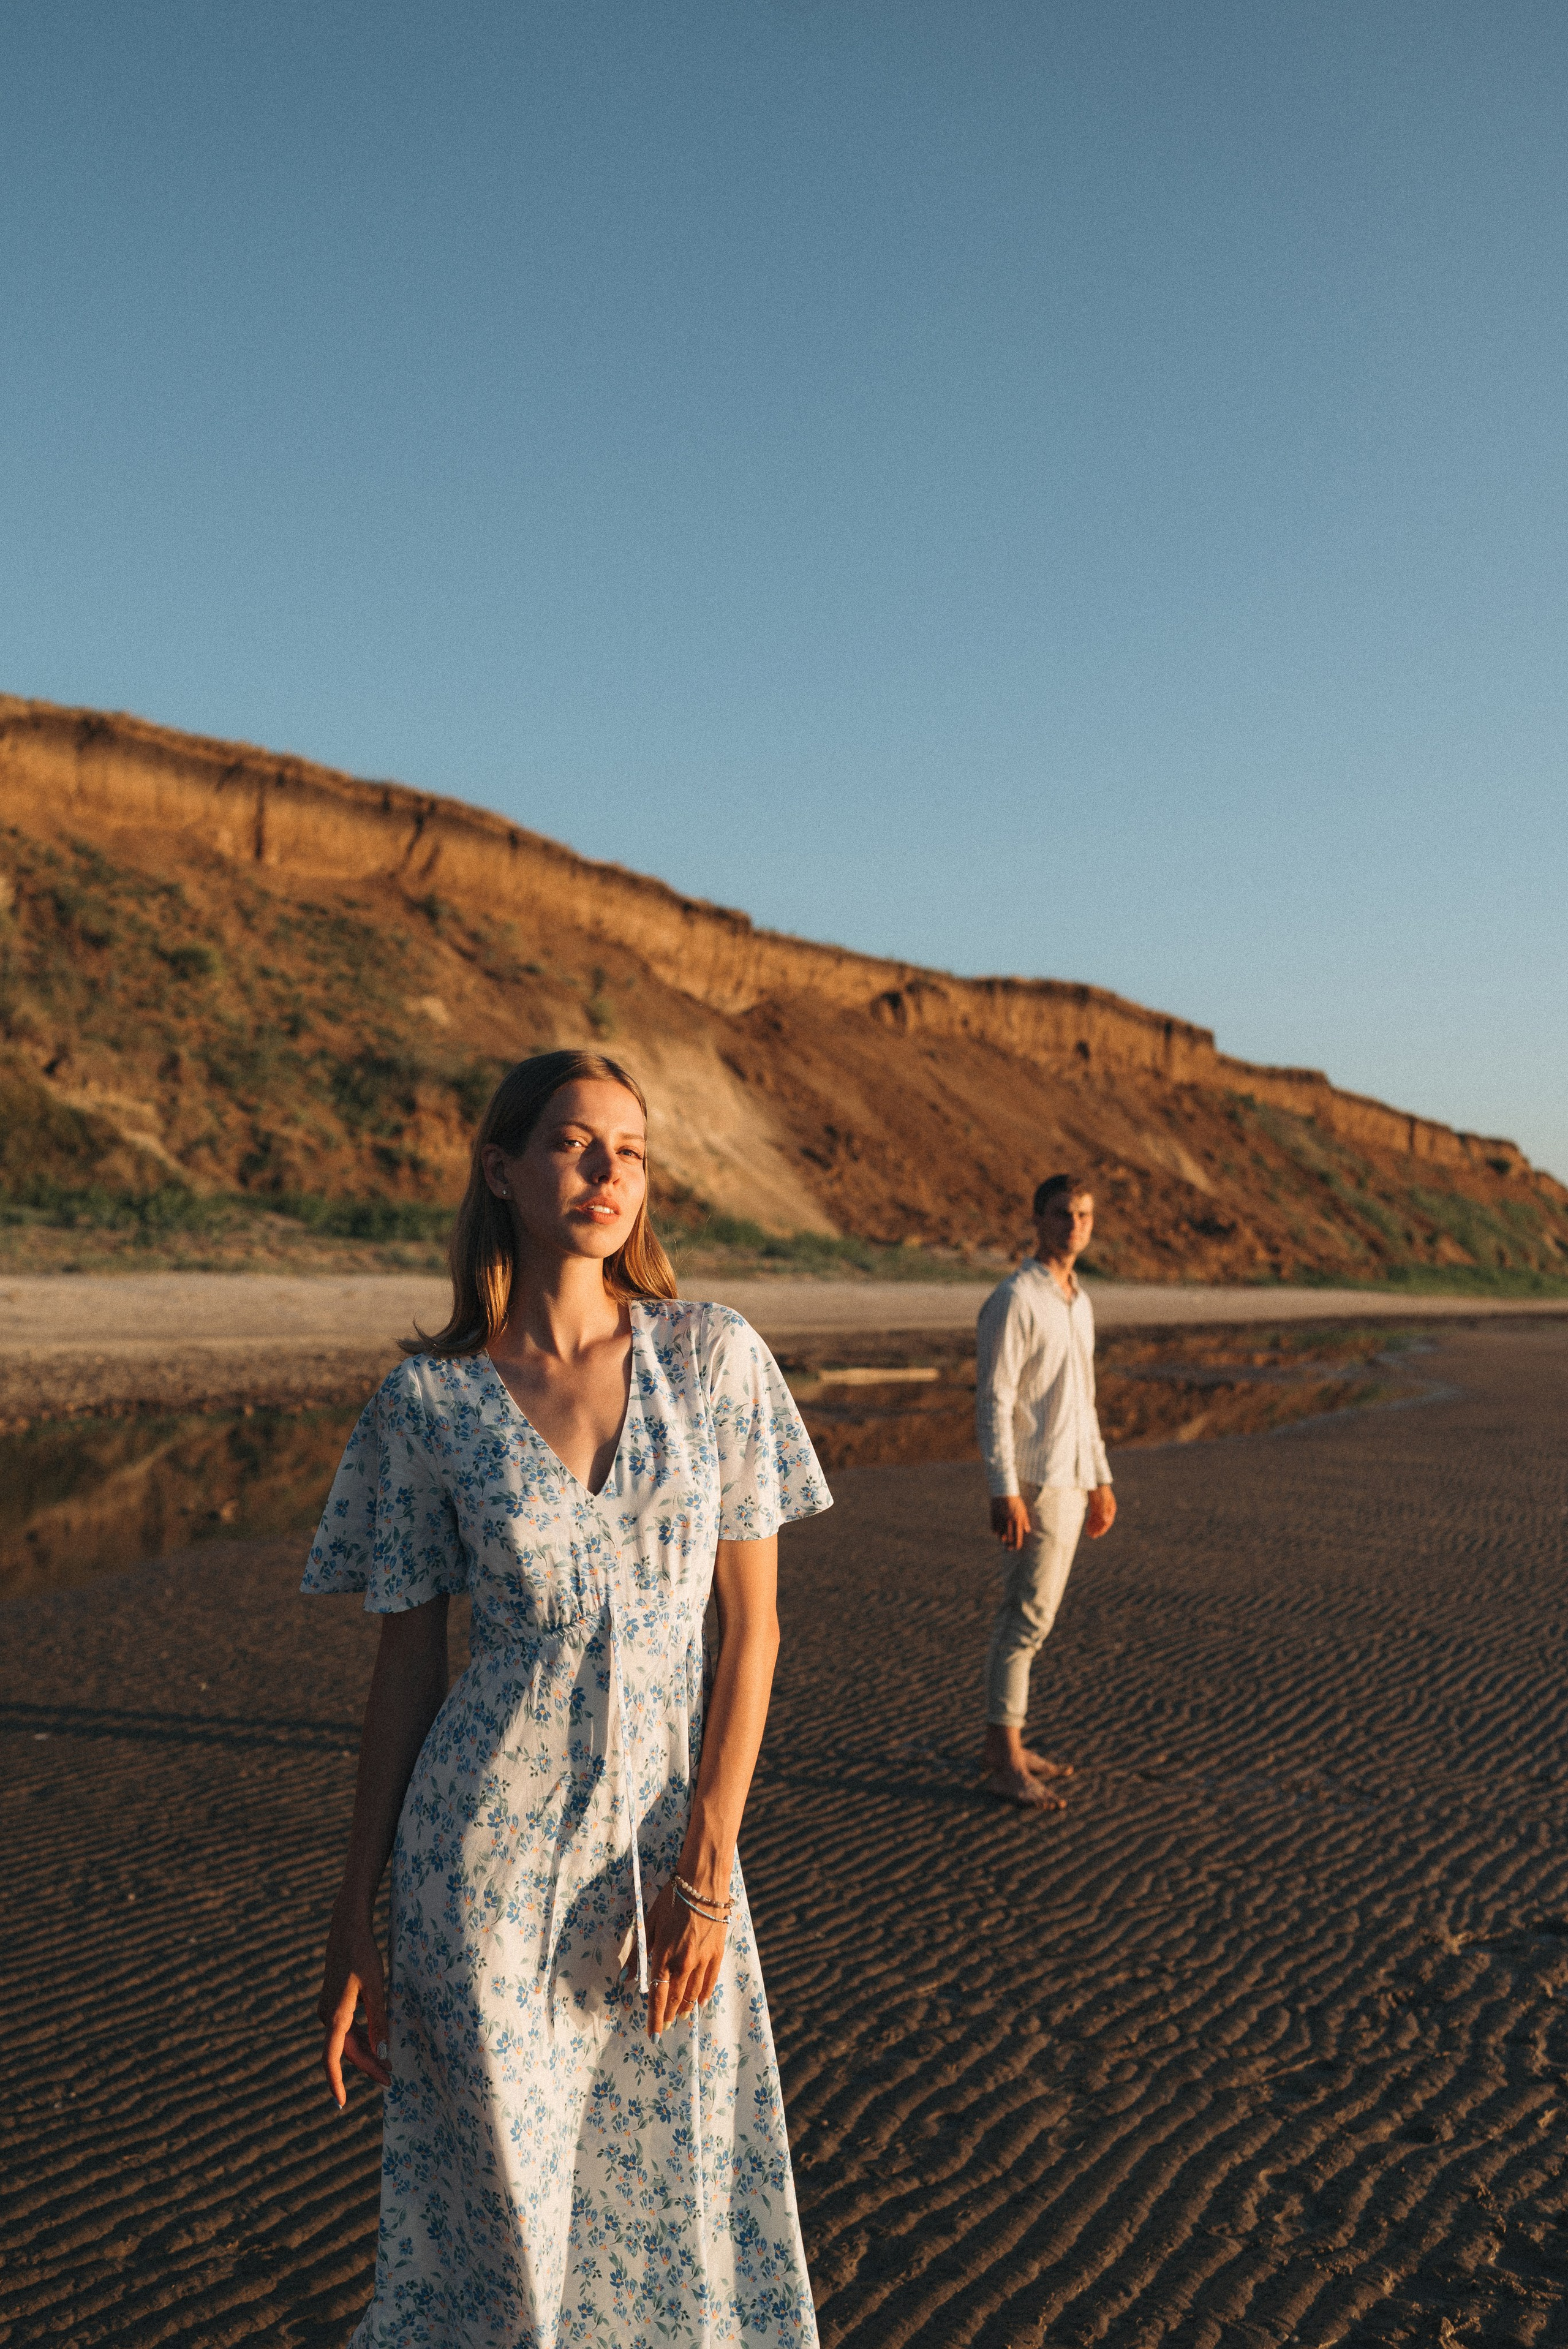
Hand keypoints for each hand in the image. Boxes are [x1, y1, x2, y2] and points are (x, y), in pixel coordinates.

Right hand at [317, 1902, 390, 2106]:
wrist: (347, 1927)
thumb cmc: (363, 1954)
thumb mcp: (376, 1988)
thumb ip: (379, 2022)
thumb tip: (383, 2054)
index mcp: (335, 2015)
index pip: (332, 2058)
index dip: (335, 2083)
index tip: (341, 2103)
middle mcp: (327, 2016)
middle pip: (345, 2052)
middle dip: (367, 2066)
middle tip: (390, 2080)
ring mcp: (327, 2009)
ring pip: (346, 2041)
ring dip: (365, 2054)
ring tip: (387, 2066)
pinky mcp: (332, 2003)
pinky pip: (345, 2029)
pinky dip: (360, 2039)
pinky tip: (377, 2042)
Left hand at [642, 1878, 726, 2038]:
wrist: (702, 1883)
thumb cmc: (671, 1899)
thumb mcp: (648, 1923)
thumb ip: (638, 1953)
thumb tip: (626, 1978)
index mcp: (664, 1956)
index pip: (658, 1995)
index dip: (654, 2017)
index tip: (652, 2034)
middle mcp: (684, 1963)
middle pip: (676, 1999)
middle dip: (669, 2015)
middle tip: (665, 2027)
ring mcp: (703, 1960)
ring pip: (694, 1994)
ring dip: (686, 2009)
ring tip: (680, 2018)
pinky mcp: (717, 1954)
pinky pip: (711, 1982)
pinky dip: (704, 1995)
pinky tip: (700, 2003)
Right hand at [990, 1494, 1031, 1550]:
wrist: (1004, 1492)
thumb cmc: (1015, 1501)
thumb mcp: (1023, 1510)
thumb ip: (1025, 1521)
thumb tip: (1027, 1530)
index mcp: (1017, 1521)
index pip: (1017, 1537)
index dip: (1016, 1545)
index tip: (1016, 1548)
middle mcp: (1009, 1522)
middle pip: (1008, 1538)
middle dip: (1009, 1545)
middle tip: (1008, 1548)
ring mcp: (1000, 1520)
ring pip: (1000, 1535)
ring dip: (1002, 1539)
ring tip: (1003, 1540)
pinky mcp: (994, 1517)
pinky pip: (994, 1529)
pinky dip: (996, 1532)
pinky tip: (997, 1534)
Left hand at [1086, 1486, 1116, 1538]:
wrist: (1095, 1481)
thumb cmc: (1100, 1490)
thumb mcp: (1102, 1501)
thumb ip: (1104, 1511)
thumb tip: (1105, 1521)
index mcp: (1111, 1508)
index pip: (1107, 1522)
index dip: (1102, 1529)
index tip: (1097, 1535)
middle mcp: (1107, 1509)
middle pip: (1102, 1522)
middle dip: (1097, 1529)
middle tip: (1091, 1536)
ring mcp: (1101, 1508)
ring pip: (1097, 1520)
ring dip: (1093, 1527)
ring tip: (1088, 1533)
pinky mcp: (1095, 1506)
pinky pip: (1093, 1516)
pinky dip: (1091, 1522)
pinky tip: (1087, 1526)